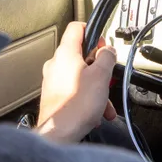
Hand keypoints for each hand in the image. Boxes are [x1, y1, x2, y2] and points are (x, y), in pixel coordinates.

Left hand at [37, 22, 117, 143]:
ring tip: (105, 102)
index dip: (93, 32)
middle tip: (107, 76)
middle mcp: (56, 64)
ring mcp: (54, 80)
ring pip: (81, 75)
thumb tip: (108, 50)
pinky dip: (88, 97)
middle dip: (99, 67)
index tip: (103, 44)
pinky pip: (75, 90)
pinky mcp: (55, 95)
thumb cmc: (77, 105)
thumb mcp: (102, 75)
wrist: (59, 133)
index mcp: (66, 53)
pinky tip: (96, 111)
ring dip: (97, 86)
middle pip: (82, 55)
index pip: (77, 28)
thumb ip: (107, 56)